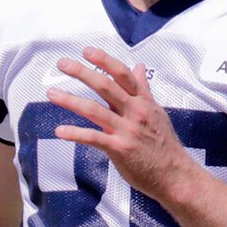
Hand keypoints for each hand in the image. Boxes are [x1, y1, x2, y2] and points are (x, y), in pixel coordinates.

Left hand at [47, 48, 192, 203]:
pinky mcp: (120, 149)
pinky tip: (60, 131)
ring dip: (70, 100)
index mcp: (143, 102)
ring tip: (52, 94)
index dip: (104, 60)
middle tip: (62, 64)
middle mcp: (135, 112)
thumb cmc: (165, 146)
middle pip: (105, 86)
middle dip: (81, 72)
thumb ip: (144, 90)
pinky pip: (93, 138)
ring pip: (94, 110)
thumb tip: (139, 67)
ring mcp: (127, 130)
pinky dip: (75, 134)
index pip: (122, 74)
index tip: (87, 51)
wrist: (175, 175)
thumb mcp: (157, 112)